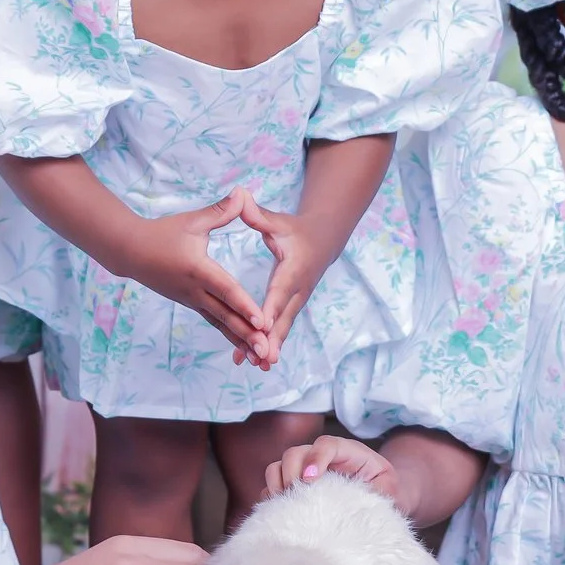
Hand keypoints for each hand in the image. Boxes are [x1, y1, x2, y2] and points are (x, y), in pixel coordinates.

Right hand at [118, 189, 272, 362]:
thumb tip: (244, 193)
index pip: (226, 289)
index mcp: (199, 270)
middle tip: (266, 351)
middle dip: (247, 335)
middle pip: (226, 316)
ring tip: (259, 359)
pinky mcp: (190, 304)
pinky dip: (229, 336)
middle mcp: (195, 291)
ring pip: (220, 324)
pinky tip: (243, 348)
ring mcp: (192, 301)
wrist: (130, 252)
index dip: (245, 305)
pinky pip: (214, 322)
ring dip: (239, 341)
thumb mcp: (193, 221)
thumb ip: (221, 211)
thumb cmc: (163, 233)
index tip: (261, 321)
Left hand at [237, 197, 328, 371]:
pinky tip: (255, 362)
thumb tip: (241, 198)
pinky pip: (280, 330)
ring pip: (283, 328)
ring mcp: (296, 301)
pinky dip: (269, 346)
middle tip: (263, 358)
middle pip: (284, 317)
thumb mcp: (278, 222)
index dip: (272, 308)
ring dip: (271, 348)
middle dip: (273, 338)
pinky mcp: (292, 308)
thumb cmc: (295, 230)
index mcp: (292, 269)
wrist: (322, 241)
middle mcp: (297, 289)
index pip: (280, 291)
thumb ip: (258, 216)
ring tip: (257, 366)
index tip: (263, 324)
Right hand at [264, 434, 398, 502]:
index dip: (315, 458)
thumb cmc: (384, 491)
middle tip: (296, 498)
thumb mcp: (389, 490)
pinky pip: (273, 485)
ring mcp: (305, 469)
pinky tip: (280, 511)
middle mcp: (322, 456)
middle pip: (295, 453)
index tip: (309, 480)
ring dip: (277, 485)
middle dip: (291, 474)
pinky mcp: (295, 485)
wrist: (379, 496)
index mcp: (348, 452)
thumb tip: (359, 503)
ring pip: (278, 466)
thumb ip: (378, 492)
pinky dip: (272, 497)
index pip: (326, 444)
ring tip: (286, 505)